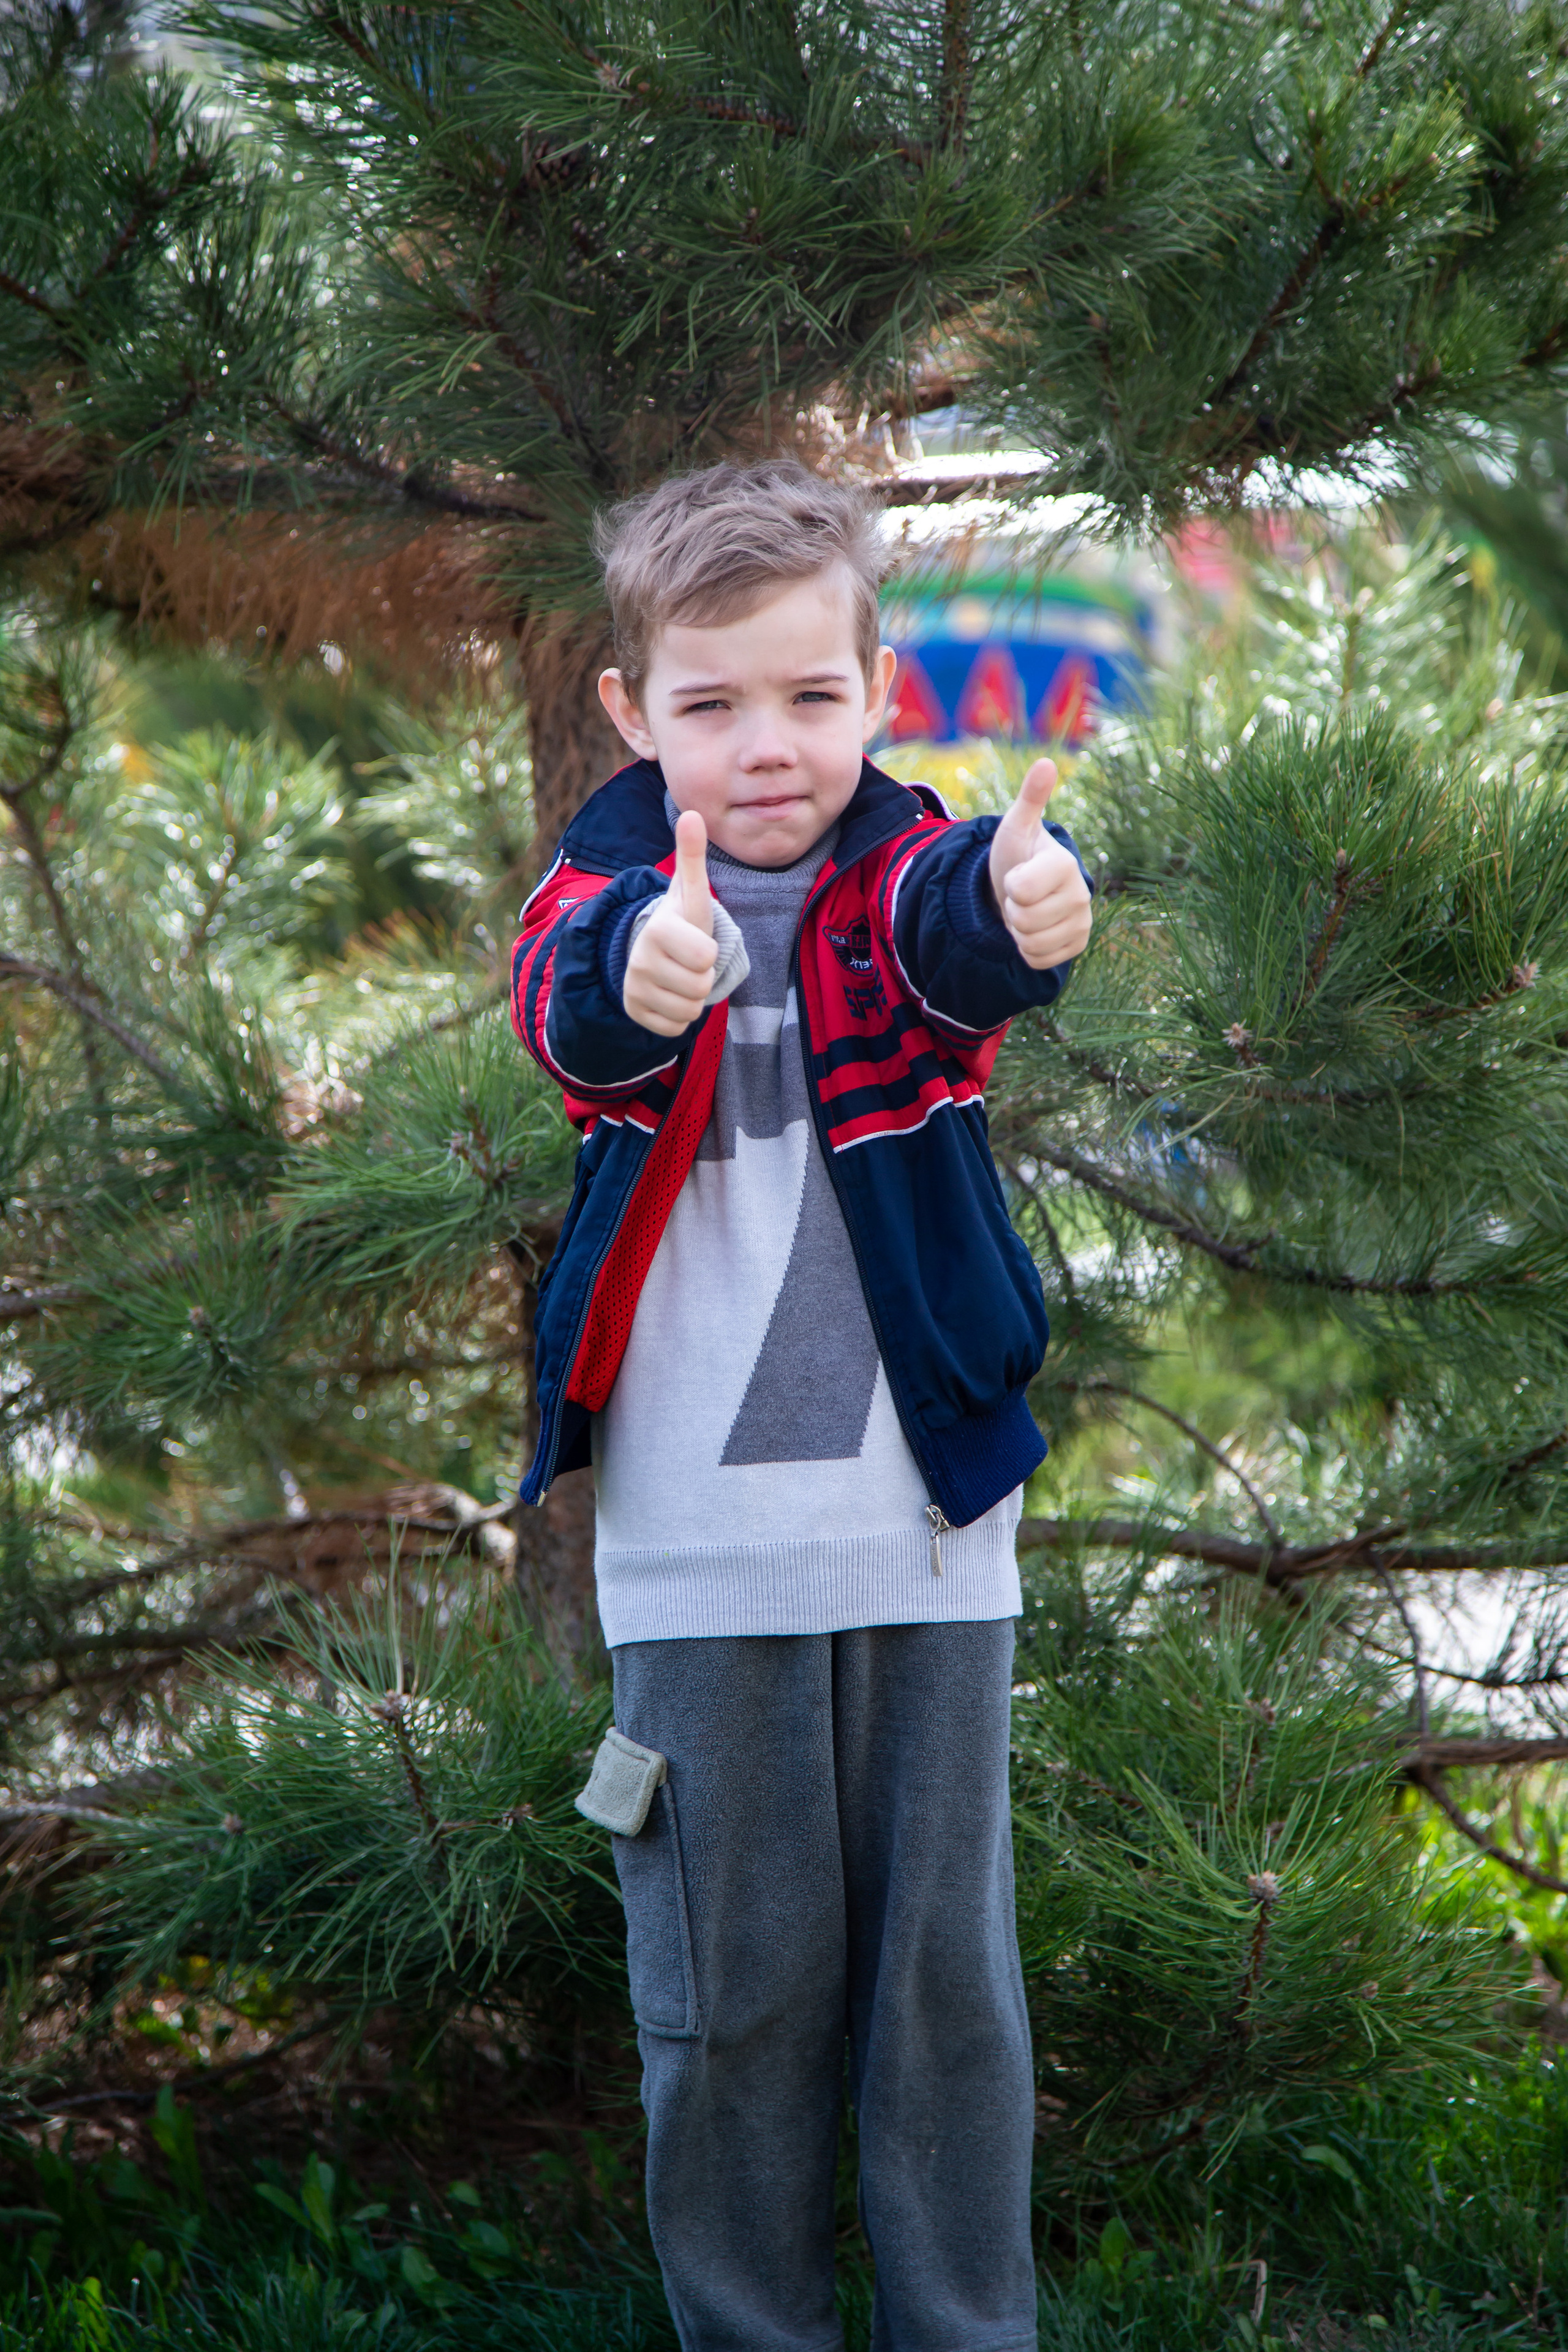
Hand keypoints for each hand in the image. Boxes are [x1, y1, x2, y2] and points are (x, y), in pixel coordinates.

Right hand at [622, 810, 718, 1035]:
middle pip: (700, 987)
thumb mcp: (690, 891)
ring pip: (689, 1010)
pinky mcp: (635, 1013)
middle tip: (689, 962)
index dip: (710, 953)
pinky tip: (669, 995)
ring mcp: (634, 988)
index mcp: (659, 929)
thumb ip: (692, 856)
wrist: (649, 951)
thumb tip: (693, 813)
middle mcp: (641, 960)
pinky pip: (676, 1028)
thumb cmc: (680, 921)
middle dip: (702, 976)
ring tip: (680, 976)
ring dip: (693, 997)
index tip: (696, 942)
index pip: (706, 958)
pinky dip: (679, 1016)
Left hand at [988, 758, 1092, 970]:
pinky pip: (1037, 960)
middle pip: (1024, 921)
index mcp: (1066, 865)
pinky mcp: (1076, 946)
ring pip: (1030, 944)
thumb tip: (1046, 762)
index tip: (1019, 874)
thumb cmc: (1019, 854)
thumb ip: (1030, 798)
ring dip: (1019, 930)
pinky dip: (1027, 949)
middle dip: (1013, 909)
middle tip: (1021, 894)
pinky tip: (1035, 928)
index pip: (1022, 891)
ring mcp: (1081, 924)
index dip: (1010, 885)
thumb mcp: (1017, 827)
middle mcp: (1081, 896)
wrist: (1025, 886)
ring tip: (1027, 909)